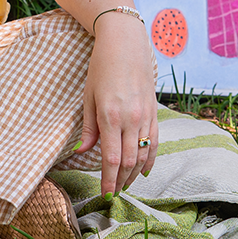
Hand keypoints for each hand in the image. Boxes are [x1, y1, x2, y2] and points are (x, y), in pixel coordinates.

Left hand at [74, 16, 158, 195]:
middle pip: (128, 161)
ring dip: (134, 173)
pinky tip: (143, 170)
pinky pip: (155, 142)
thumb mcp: (88, 95)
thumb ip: (88, 126)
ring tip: (124, 185)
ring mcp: (145, 116)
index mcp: (110, 115)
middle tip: (113, 194)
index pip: (111, 158)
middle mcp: (131, 118)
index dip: (108, 180)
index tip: (105, 195)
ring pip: (143, 154)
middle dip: (120, 181)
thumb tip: (82, 152)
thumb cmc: (101, 66)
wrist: (126, 43)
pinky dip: (150, 159)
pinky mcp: (155, 112)